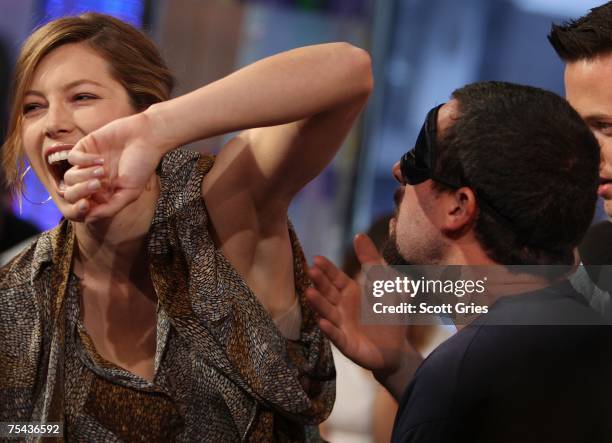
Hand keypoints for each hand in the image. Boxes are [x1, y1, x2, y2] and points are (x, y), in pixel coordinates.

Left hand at [64, 111, 165, 221]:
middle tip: (98, 184)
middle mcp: (92, 181)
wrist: (146, 138)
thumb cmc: (141, 166)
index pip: (82, 207)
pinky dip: (84, 160)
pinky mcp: (85, 148)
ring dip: (85, 174)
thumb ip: (111, 207)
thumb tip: (88, 219)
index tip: (87, 205)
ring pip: (69, 177)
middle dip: (81, 191)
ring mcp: (87, 164)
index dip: (80, 209)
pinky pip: (73, 159)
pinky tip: (100, 159)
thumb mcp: (130, 192)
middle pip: (71, 194)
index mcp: (103, 195)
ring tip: (104, 169)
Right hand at [306, 234, 420, 396]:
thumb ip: (371, 260)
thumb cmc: (388, 313)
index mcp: (350, 292)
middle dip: (319, 283)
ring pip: (328, 312)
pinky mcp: (347, 344)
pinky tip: (322, 323)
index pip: (335, 278)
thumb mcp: (383, 283)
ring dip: (318, 304)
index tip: (317, 259)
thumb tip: (358, 234)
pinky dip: (329, 330)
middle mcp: (342, 307)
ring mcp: (342, 326)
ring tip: (309, 293)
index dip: (327, 269)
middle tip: (310, 271)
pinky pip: (337, 336)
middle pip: (328, 293)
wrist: (396, 348)